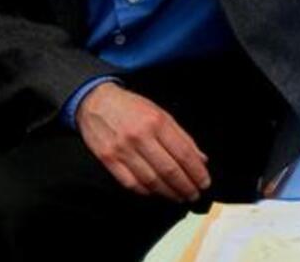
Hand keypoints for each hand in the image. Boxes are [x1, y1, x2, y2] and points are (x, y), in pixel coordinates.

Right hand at [76, 82, 210, 201]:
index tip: (204, 182)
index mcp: (157, 122)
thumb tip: (200, 159)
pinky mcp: (108, 160)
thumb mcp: (161, 114)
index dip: (197, 172)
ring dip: (168, 193)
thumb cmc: (131, 107)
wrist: (96, 102)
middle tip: (194, 194)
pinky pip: (130, 182)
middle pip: (169, 170)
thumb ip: (182, 137)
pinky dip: (146, 191)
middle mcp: (140, 136)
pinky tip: (156, 192)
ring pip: (151, 180)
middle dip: (186, 187)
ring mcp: (122, 149)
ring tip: (178, 196)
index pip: (184, 153)